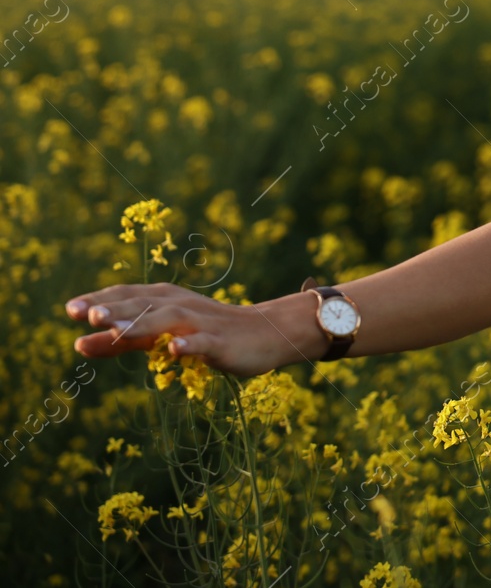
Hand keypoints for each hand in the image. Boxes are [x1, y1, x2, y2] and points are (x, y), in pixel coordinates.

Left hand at [65, 282, 324, 376]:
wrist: (264, 334)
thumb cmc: (206, 334)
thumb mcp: (159, 336)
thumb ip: (121, 340)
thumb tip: (78, 344)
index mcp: (164, 300)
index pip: (126, 296)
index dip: (99, 300)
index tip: (69, 309)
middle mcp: (179, 305)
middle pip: (144, 304)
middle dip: (116, 308)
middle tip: (86, 314)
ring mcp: (201, 322)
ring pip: (168, 320)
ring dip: (142, 322)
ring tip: (116, 329)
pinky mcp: (221, 342)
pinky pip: (204, 342)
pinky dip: (190, 344)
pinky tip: (176, 350)